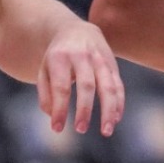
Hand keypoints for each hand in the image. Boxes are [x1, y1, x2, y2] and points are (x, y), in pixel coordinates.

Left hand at [37, 21, 124, 135]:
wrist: (76, 30)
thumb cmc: (57, 58)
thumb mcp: (44, 70)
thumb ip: (46, 94)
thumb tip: (54, 117)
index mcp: (60, 57)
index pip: (61, 86)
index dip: (60, 109)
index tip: (57, 128)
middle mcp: (82, 56)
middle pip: (87, 85)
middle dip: (85, 109)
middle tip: (80, 129)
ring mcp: (101, 59)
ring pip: (108, 86)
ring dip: (109, 110)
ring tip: (106, 131)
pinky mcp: (114, 64)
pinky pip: (119, 85)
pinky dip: (119, 103)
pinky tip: (115, 120)